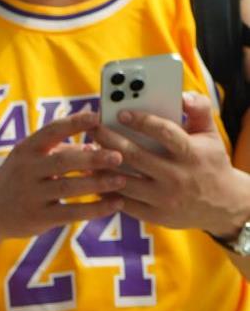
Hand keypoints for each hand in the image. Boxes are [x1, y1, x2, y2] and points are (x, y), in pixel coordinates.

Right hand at [0, 118, 123, 241]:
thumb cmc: (18, 179)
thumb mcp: (31, 159)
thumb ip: (60, 151)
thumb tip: (96, 147)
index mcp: (26, 149)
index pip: (51, 131)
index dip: (75, 123)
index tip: (98, 117)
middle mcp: (26, 170)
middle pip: (63, 161)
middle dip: (92, 158)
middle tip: (118, 156)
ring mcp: (31, 195)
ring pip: (69, 187)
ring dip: (98, 183)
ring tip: (123, 180)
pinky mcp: (38, 218)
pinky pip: (71, 212)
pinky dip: (95, 209)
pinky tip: (115, 204)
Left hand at [104, 93, 249, 235]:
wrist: (222, 204)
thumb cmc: (210, 162)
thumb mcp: (211, 134)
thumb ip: (199, 109)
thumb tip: (182, 95)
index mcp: (191, 153)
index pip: (164, 133)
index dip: (141, 121)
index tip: (121, 112)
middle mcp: (177, 177)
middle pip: (136, 156)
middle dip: (110, 140)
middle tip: (93, 128)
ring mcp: (164, 199)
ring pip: (124, 182)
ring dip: (102, 167)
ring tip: (88, 151)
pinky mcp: (155, 216)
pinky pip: (124, 204)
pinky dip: (106, 191)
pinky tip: (94, 177)